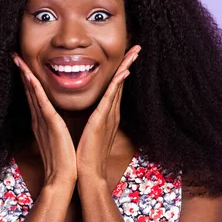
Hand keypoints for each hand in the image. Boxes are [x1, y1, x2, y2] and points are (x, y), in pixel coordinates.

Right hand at [12, 53, 76, 187]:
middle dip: (22, 73)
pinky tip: (30, 76)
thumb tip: (56, 119)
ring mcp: (42, 120)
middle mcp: (39, 118)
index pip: (34, 96)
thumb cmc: (63, 160)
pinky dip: (34, 88)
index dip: (28, 80)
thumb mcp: (58, 138)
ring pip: (32, 93)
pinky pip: (41, 102)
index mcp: (42, 121)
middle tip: (15, 56)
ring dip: (25, 75)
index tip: (24, 65)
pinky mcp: (50, 124)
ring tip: (18, 60)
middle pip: (29, 91)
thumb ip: (54, 126)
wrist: (62, 178)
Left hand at [75, 45, 140, 179]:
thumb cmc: (84, 155)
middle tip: (137, 47)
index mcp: (106, 115)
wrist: (86, 174)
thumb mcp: (89, 132)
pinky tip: (123, 72)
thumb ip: (92, 120)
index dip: (121, 71)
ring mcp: (109, 116)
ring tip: (134, 52)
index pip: (115, 88)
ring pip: (118, 86)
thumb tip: (90, 114)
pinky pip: (111, 98)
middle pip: (121, 83)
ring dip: (126, 67)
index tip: (126, 56)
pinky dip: (117, 84)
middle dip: (129, 64)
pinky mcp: (102, 120)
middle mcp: (111, 113)